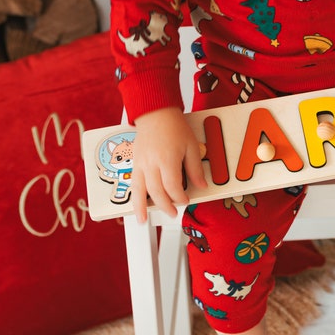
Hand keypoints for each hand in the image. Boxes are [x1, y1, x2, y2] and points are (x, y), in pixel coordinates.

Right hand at [131, 107, 207, 222]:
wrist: (156, 113)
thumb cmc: (174, 127)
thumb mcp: (191, 146)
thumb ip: (195, 168)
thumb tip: (201, 186)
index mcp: (167, 159)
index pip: (172, 186)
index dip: (180, 197)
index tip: (185, 200)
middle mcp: (151, 163)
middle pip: (157, 192)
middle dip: (165, 205)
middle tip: (173, 212)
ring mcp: (141, 163)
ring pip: (140, 190)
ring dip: (142, 207)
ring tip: (144, 220)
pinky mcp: (135, 162)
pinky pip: (133, 183)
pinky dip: (134, 197)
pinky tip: (136, 206)